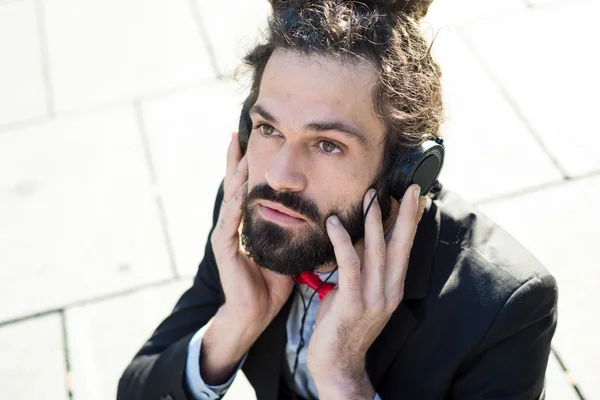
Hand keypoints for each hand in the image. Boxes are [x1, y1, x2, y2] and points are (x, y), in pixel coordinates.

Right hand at [210, 132, 293, 328]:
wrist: (256, 310)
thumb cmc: (273, 280)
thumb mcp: (288, 246)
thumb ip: (295, 226)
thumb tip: (323, 209)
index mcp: (249, 221)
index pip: (249, 186)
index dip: (252, 164)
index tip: (259, 138)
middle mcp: (234, 222)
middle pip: (235, 183)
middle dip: (238, 158)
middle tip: (239, 131)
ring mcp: (226, 233)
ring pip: (231, 195)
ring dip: (236, 172)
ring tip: (240, 148)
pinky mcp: (223, 247)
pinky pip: (230, 221)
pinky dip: (237, 203)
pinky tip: (243, 189)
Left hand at [307, 184, 426, 394]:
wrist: (337, 364)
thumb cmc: (343, 325)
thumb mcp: (356, 292)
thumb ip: (360, 267)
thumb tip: (356, 237)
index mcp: (393, 288)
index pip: (405, 249)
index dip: (411, 223)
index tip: (417, 198)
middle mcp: (389, 292)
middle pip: (400, 246)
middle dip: (406, 215)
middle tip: (411, 189)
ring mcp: (373, 299)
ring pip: (377, 252)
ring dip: (373, 221)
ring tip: (371, 196)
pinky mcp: (353, 304)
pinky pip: (349, 266)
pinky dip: (342, 242)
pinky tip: (334, 224)